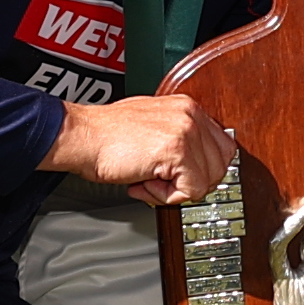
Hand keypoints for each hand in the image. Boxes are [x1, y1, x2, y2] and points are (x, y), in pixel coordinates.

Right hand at [52, 92, 235, 201]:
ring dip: (177, 190)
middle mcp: (190, 115)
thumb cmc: (106, 136)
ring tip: (149, 180)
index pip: (221, 147)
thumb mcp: (152, 127)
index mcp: (187, 108)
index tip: (181, 177)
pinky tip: (144, 183)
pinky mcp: (176, 151)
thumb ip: (178, 140)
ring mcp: (185, 131)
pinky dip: (165, 196)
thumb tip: (196, 164)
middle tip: (163, 182)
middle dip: (192, 183)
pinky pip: (190, 190)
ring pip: (207, 180)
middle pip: (220, 165)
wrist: (81, 137)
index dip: (201, 170)